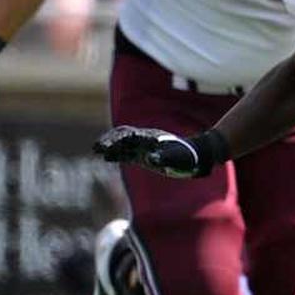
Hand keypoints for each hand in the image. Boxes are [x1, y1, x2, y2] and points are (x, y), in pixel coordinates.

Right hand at [93, 126, 226, 178]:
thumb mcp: (178, 158)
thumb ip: (165, 157)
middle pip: (123, 136)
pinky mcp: (147, 155)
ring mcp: (146, 147)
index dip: (114, 139)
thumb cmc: (188, 156)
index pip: (127, 135)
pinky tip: (108, 157)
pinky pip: (129, 152)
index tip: (103, 146)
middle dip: (109, 141)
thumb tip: (153, 159)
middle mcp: (146, 140)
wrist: (197, 155)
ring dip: (111, 147)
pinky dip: (118, 154)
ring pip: (124, 144)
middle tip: (96, 148)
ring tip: (97, 151)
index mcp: (150, 138)